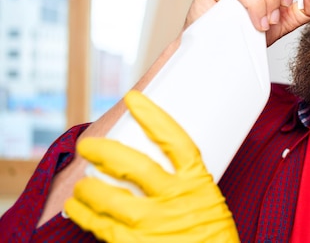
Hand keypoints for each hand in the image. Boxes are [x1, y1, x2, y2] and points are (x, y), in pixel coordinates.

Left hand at [64, 90, 239, 242]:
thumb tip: (150, 165)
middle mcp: (176, 200)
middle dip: (105, 151)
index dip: (153, 116)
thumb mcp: (209, 203)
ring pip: (111, 199)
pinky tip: (78, 210)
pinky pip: (102, 228)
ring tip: (80, 185)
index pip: (176, 140)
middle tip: (88, 146)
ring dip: (88, 189)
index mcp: (198, 183)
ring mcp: (155, 226)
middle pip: (135, 165)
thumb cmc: (213, 237)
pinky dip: (86, 216)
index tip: (134, 99)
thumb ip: (185, 184)